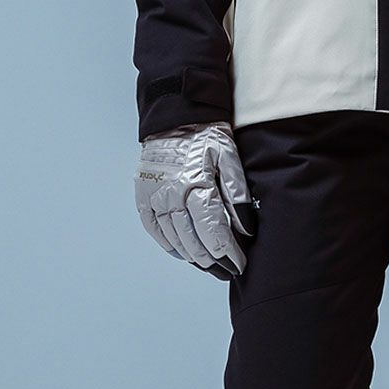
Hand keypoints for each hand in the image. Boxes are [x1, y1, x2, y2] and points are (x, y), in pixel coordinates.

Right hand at [135, 120, 256, 279]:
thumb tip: (245, 229)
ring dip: (193, 257)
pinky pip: (154, 230)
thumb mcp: (230, 158)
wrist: (175, 118)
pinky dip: (169, 245)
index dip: (228, 252)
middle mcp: (171, 194)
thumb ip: (238, 194)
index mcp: (195, 184)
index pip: (214, 230)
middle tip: (227, 271)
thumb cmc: (206, 136)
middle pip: (193, 241)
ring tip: (210, 266)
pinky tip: (183, 253)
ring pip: (174, 239)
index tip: (239, 264)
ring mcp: (154, 197)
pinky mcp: (143, 197)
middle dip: (213, 260)